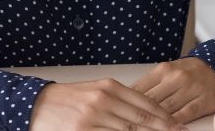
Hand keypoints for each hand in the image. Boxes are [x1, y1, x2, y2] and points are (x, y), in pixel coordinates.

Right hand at [30, 78, 187, 130]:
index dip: (165, 118)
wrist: (36, 105)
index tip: (178, 126)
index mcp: (110, 87)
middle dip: (163, 130)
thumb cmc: (68, 100)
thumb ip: (120, 100)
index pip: (146, 104)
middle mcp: (104, 100)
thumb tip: (147, 113)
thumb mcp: (96, 92)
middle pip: (141, 121)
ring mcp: (93, 117)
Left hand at [131, 57, 214, 122]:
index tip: (118, 114)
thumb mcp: (166, 73)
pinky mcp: (204, 100)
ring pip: (167, 110)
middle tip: (126, 124)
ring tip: (142, 129)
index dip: (126, 104)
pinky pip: (185, 115)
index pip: (140, 89)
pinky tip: (166, 129)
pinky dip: (173, 124)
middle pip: (151, 101)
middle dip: (137, 115)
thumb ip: (149, 85)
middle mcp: (177, 77)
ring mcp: (191, 89)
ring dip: (153, 123)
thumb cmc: (186, 73)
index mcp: (163, 70)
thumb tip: (124, 99)